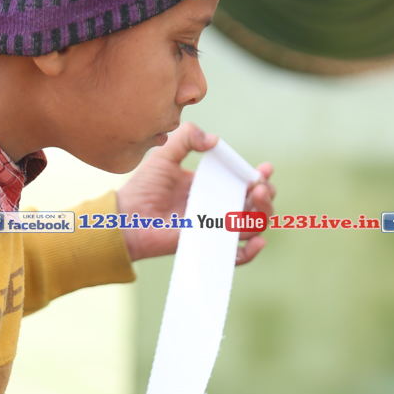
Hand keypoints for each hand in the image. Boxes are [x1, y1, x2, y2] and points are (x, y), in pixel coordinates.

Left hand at [115, 122, 274, 262]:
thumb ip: (187, 137)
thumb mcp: (166, 154)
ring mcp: (214, 228)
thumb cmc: (143, 187)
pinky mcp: (207, 246)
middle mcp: (218, 207)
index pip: (245, 182)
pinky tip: (257, 240)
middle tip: (258, 186)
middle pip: (256, 205)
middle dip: (266, 194)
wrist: (127, 217)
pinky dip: (250, 251)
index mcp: (212, 185)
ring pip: (252, 226)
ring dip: (263, 214)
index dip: (260, 176)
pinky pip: (235, 256)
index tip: (265, 169)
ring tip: (255, 198)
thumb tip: (214, 140)